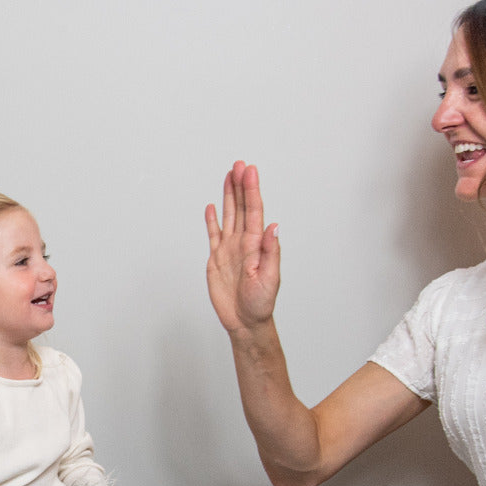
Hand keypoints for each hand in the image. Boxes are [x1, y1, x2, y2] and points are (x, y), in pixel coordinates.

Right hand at [205, 161, 280, 334]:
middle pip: (241, 207)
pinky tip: (211, 207)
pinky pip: (213, 234)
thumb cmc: (261, 303)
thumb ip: (270, 252)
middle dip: (240, 185)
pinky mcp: (217, 259)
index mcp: (255, 244)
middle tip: (239, 164)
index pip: (253, 210)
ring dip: (228, 196)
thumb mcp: (270, 278)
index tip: (249, 170)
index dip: (251, 189)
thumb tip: (274, 227)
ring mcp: (229, 249)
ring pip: (228, 215)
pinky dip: (212, 220)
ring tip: (229, 176)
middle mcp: (242, 243)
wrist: (245, 321)